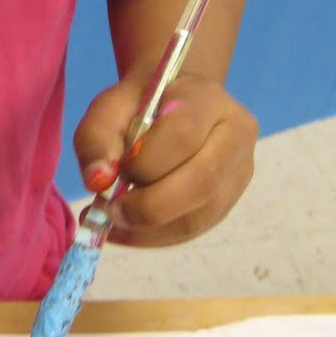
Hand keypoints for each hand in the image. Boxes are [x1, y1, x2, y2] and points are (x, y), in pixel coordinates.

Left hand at [74, 70, 257, 246]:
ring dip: (150, 229)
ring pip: (200, 214)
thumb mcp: (109, 106)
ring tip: (113, 220)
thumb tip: (98, 182)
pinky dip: (154, 237)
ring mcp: (239, 171)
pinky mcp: (229, 200)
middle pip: (202, 181)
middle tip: (110, 212)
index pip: (183, 134)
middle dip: (149, 206)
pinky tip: (127, 229)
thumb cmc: (140, 105)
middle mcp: (236, 135)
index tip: (112, 172)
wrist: (172, 104)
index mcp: (208, 99)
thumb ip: (96, 137)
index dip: (144, 162)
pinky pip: (194, 229)